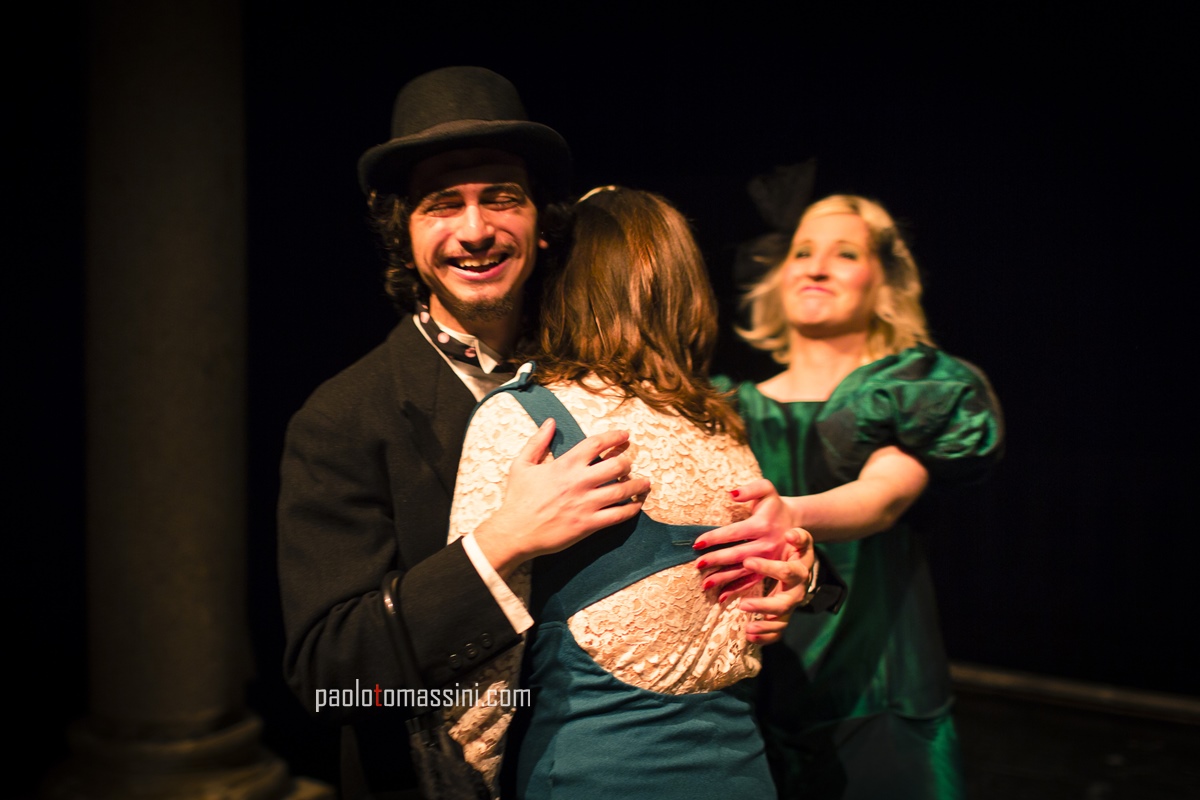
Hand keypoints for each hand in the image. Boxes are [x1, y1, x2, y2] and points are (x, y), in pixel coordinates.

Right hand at [474, 418, 650, 578]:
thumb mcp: (521, 465)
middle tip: (630, 463)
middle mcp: (579, 481)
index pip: (597, 443)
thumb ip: (537, 442)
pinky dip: (631, 509)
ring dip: (638, 485)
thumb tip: (550, 422)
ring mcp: (586, 504)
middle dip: (627, 462)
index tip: (626, 435)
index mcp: (565, 464)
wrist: (515, 532)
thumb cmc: (517, 498)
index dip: (615, 437)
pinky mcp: (589, 524)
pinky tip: (636, 506)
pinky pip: (618, 515)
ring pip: (622, 491)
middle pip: (617, 465)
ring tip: (646, 482)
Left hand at [693, 479, 794, 596]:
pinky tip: (721, 597)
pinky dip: (736, 590)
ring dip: (723, 578)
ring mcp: (769, 560)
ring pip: (743, 571)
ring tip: (704, 584)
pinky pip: (752, 582)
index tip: (697, 543)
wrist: (795, 521)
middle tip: (697, 564)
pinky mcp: (769, 571)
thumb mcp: (766, 490)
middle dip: (716, 560)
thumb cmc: (774, 505)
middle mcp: (767, 544)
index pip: (734, 532)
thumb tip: (731, 493)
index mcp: (762, 525)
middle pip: (737, 554)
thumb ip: (751, 489)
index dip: (715, 538)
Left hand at [739, 528, 814, 643]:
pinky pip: (777, 632)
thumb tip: (790, 534)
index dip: (768, 567)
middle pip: (784, 604)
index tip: (747, 561)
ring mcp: (790, 606)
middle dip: (763, 606)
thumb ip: (798, 536)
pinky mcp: (784, 616)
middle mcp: (797, 592)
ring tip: (747, 628)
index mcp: (799, 572)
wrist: (801, 562)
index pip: (786, 572)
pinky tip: (749, 636)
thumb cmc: (796, 550)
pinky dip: (765, 637)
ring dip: (764, 627)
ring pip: (781, 622)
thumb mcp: (800, 540)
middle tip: (743, 604)